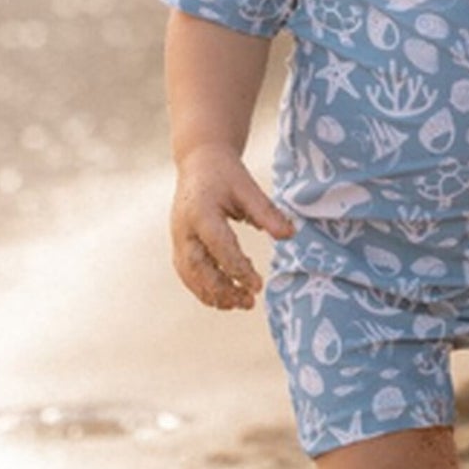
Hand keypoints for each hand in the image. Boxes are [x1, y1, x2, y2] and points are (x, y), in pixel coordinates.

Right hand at [170, 143, 292, 309]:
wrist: (200, 162)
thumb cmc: (226, 175)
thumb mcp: (248, 188)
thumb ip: (266, 213)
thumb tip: (289, 235)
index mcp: (200, 212)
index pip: (219, 246)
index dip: (237, 268)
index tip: (257, 286)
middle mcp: (184, 228)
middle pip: (198, 267)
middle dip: (221, 289)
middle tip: (249, 303)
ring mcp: (178, 238)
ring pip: (190, 274)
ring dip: (212, 294)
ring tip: (239, 305)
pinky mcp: (180, 244)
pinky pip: (187, 272)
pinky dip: (203, 288)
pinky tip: (224, 299)